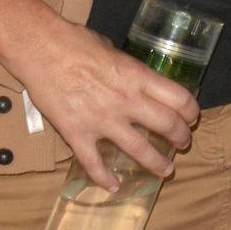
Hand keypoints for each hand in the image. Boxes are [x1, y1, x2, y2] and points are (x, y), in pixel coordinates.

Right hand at [0, 17, 200, 189]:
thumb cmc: (75, 42)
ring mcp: (102, 120)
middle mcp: (126, 100)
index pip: (179, 98)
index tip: (191, 117)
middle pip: (167, 125)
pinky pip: (95, 163)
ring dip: (157, 162)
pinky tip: (114, 187)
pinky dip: (105, 178)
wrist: (39, 48)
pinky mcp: (77, 133)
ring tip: (165, 170)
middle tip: (183, 144)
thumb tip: (136, 79)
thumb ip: (128, 70)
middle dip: (181, 138)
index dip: (191, 111)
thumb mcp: (113, 50)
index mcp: (138, 77)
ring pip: (139, 149)